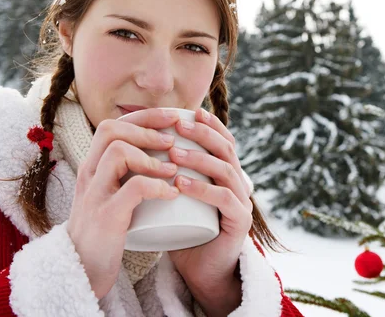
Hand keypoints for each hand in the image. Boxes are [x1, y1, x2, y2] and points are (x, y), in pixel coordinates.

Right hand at [66, 109, 181, 298]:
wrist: (82, 271)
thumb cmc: (107, 231)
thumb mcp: (113, 195)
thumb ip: (128, 174)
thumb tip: (164, 154)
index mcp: (92, 166)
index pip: (113, 125)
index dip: (144, 117)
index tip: (173, 117)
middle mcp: (89, 174)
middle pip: (111, 130)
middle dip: (148, 128)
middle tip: (173, 139)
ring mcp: (95, 194)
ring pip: (118, 152)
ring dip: (151, 157)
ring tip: (172, 169)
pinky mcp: (106, 216)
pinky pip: (133, 188)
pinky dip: (157, 186)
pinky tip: (172, 193)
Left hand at [167, 108, 252, 308]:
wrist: (202, 272)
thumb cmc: (185, 233)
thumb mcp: (177, 198)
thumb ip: (170, 175)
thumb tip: (142, 146)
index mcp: (227, 176)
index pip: (224, 142)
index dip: (211, 125)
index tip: (190, 111)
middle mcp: (239, 185)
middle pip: (227, 150)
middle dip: (203, 133)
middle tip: (179, 124)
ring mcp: (243, 203)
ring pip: (226, 170)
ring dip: (199, 157)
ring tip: (173, 152)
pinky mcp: (240, 222)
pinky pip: (224, 199)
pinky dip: (203, 188)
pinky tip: (181, 183)